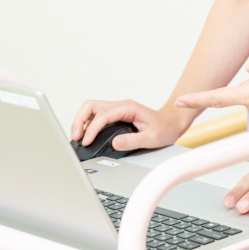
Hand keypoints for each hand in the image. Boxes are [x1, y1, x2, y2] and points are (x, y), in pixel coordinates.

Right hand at [71, 100, 191, 150]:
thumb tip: (114, 143)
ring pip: (92, 109)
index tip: (87, 141)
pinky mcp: (117, 115)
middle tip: (76, 137)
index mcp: (128, 108)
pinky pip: (97, 115)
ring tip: (78, 138)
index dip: (92, 128)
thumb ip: (133, 141)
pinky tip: (88, 135)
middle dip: (79, 120)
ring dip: (82, 121)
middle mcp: (121, 105)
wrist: (172, 123)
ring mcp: (118, 109)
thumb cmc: (165, 128)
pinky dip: (89, 124)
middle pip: (91, 106)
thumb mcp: (152, 138)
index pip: (103, 115)